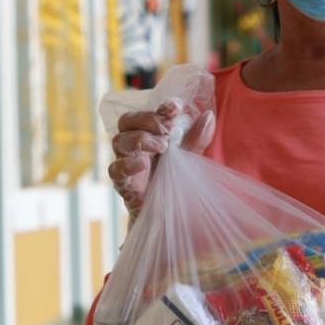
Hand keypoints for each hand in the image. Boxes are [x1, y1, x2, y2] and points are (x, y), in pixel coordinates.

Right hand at [108, 100, 214, 217]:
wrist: (167, 216)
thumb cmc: (175, 182)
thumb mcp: (189, 158)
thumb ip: (197, 139)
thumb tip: (208, 116)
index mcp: (149, 135)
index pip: (148, 113)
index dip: (160, 107)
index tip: (175, 107)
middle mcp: (134, 146)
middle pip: (127, 121)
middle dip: (147, 119)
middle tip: (167, 128)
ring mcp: (126, 164)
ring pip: (119, 141)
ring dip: (140, 138)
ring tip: (163, 146)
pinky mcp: (124, 184)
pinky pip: (116, 170)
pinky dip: (127, 164)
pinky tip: (143, 163)